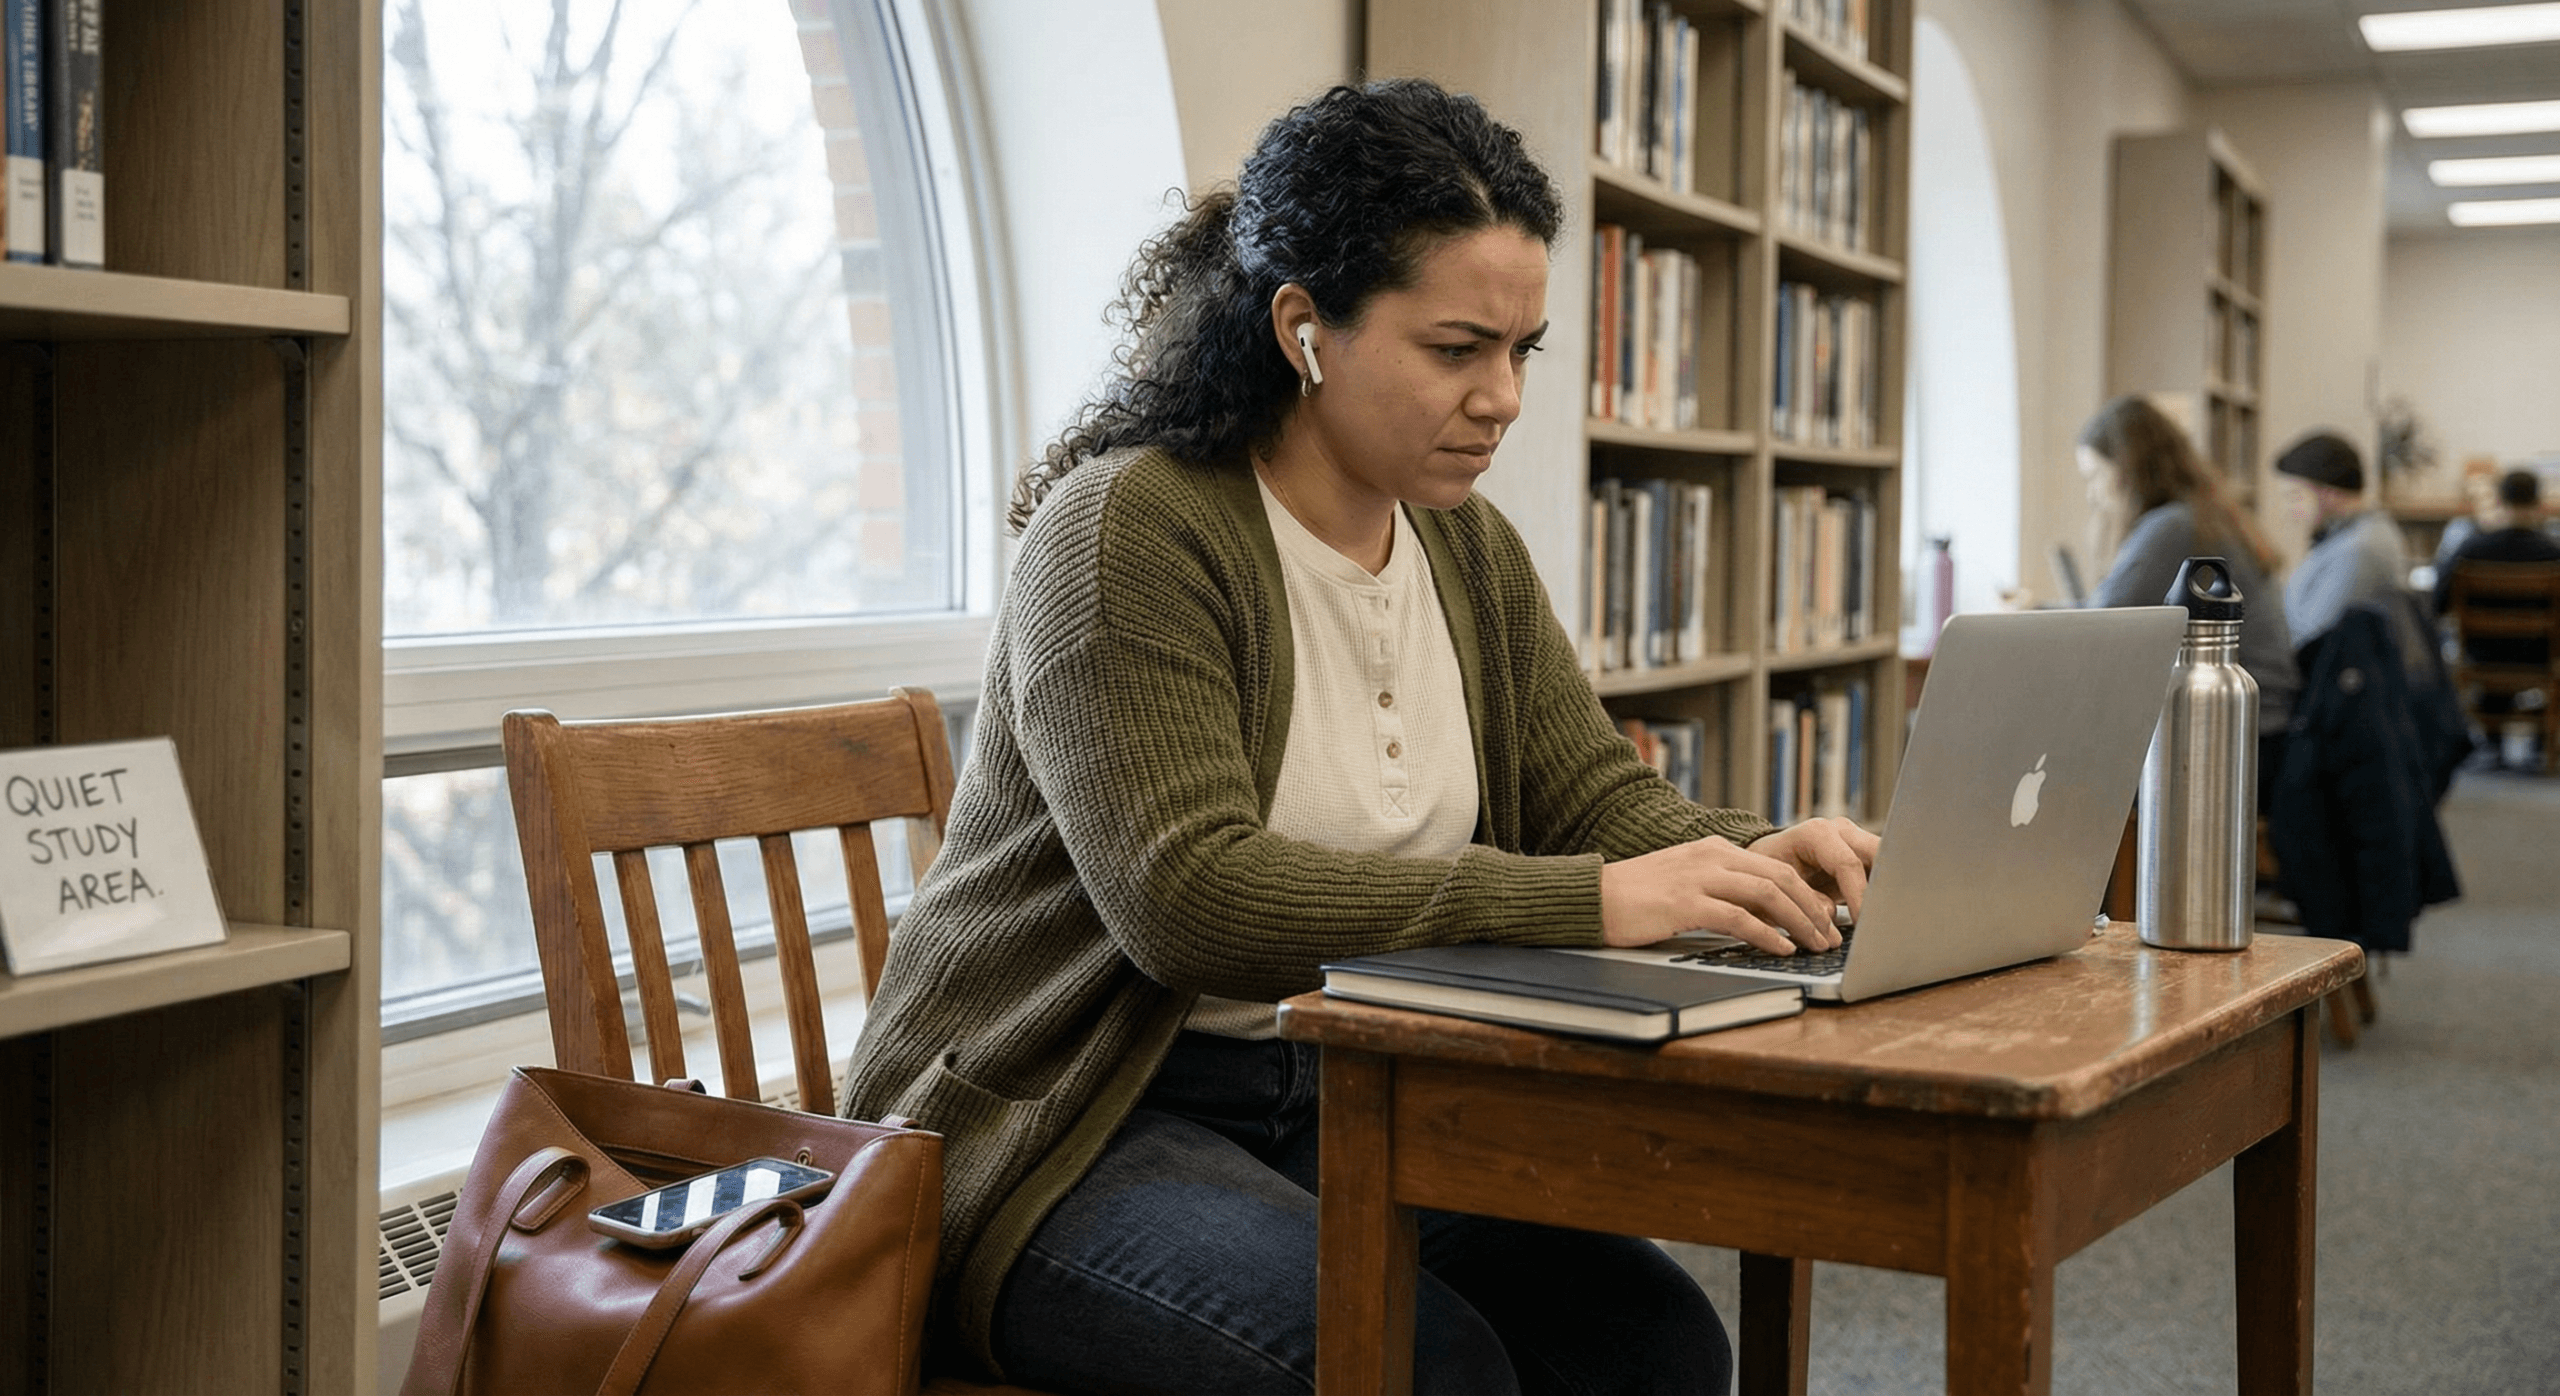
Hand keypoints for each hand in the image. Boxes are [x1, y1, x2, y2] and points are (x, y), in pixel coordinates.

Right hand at [1598, 835, 1840, 953]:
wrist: (1592, 896)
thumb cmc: (1637, 897)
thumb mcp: (1686, 882)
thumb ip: (1720, 888)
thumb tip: (1761, 915)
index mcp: (1714, 849)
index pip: (1775, 866)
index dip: (1806, 894)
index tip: (1824, 920)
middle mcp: (1711, 856)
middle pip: (1781, 876)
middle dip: (1812, 909)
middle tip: (1831, 936)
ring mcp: (1698, 877)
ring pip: (1767, 893)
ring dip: (1799, 922)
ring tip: (1815, 944)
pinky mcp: (1685, 902)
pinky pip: (1738, 917)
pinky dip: (1767, 934)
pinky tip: (1781, 949)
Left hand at [1748, 817, 1881, 923]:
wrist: (1767, 861)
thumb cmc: (1768, 873)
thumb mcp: (1779, 887)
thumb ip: (1806, 899)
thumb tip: (1830, 916)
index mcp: (1817, 833)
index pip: (1848, 864)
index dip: (1860, 896)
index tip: (1865, 923)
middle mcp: (1840, 831)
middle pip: (1878, 856)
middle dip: (1883, 888)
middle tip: (1885, 920)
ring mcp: (1854, 840)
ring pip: (1886, 861)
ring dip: (1887, 889)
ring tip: (1887, 919)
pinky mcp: (1863, 854)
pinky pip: (1882, 870)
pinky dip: (1883, 891)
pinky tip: (1883, 913)